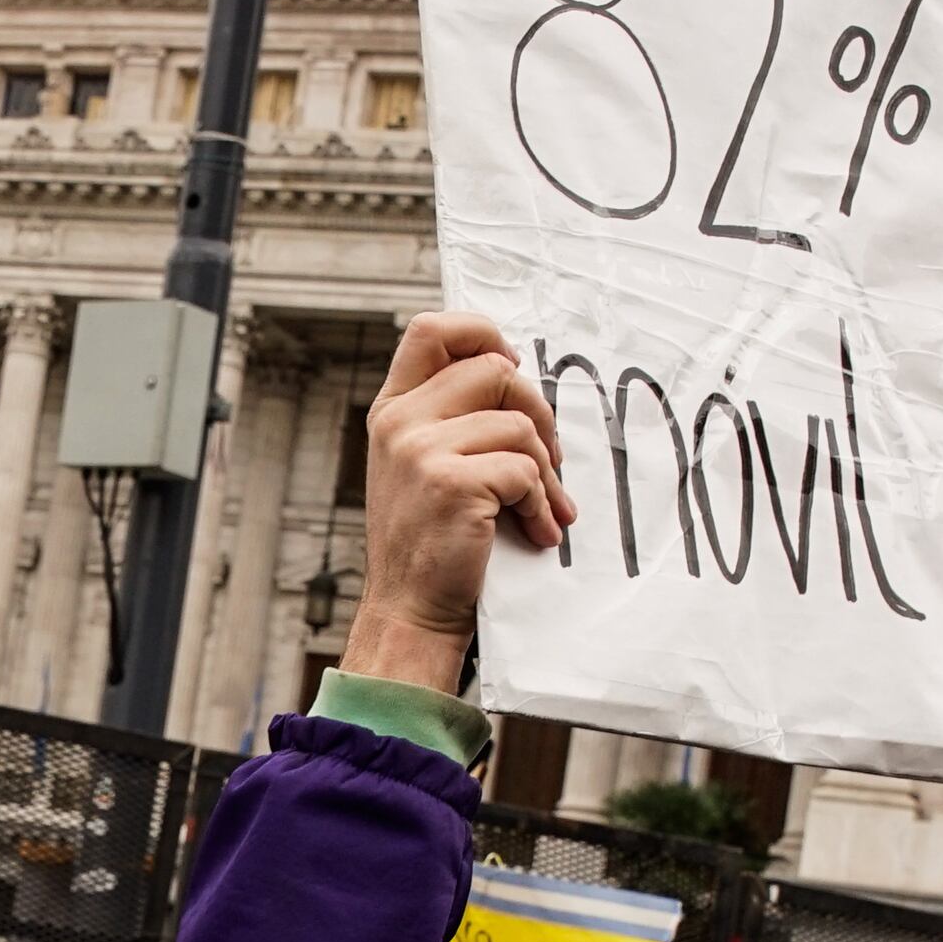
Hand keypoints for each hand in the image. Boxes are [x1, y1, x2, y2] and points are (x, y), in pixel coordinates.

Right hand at [337, 312, 573, 693]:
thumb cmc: (429, 544)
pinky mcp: (450, 483)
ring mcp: (420, 450)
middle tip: (550, 457)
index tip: (512, 369)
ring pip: (518, 423)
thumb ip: (450, 420)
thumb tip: (518, 378)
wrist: (410, 612)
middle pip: (495, 368)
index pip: (432, 329)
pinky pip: (525, 470)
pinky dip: (542, 504)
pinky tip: (537, 531)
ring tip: (544, 507)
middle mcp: (400, 422)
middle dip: (538, 411)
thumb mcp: (420, 468)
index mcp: (392, 411)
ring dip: (547, 471)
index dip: (483, 333)